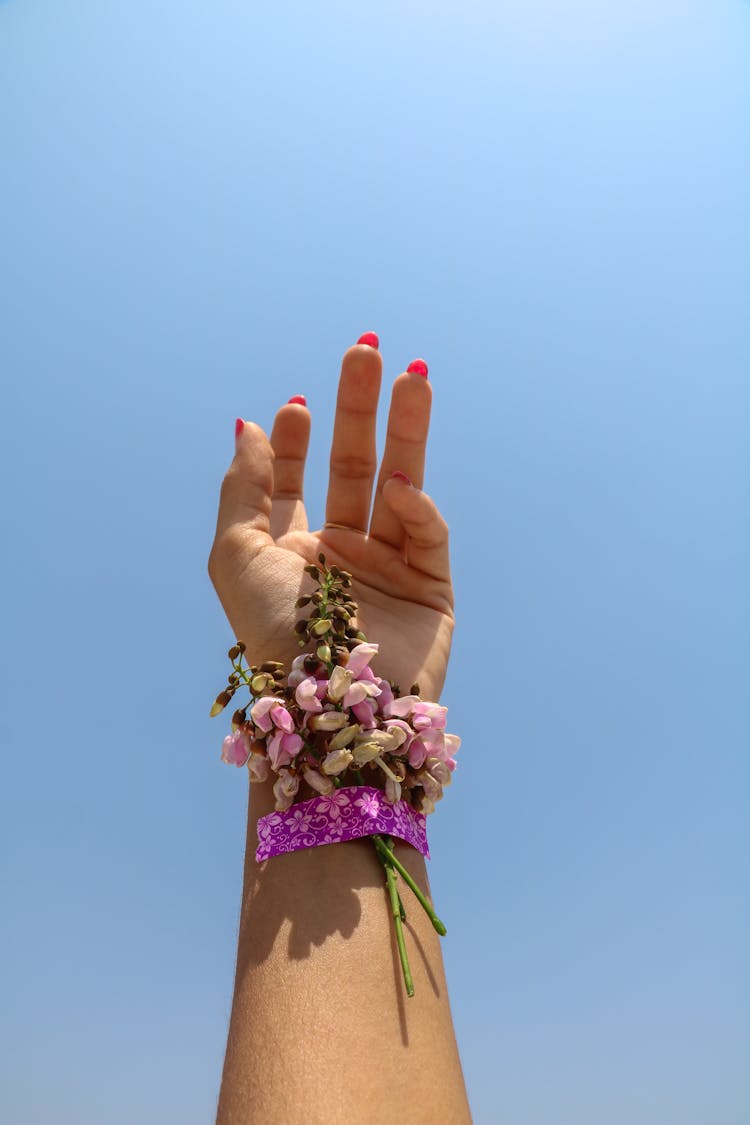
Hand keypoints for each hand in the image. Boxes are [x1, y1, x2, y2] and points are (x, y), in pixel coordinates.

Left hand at [208, 339, 452, 702]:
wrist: (328, 708)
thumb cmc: (274, 636)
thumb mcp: (236, 554)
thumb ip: (244, 486)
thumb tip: (247, 423)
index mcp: (291, 549)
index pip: (295, 480)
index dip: (294, 441)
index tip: (296, 404)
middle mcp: (340, 554)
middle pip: (354, 466)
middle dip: (359, 410)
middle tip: (367, 350)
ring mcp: (387, 568)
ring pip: (401, 484)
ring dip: (406, 430)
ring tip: (413, 376)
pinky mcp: (430, 587)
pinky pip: (427, 533)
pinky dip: (416, 506)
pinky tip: (400, 488)